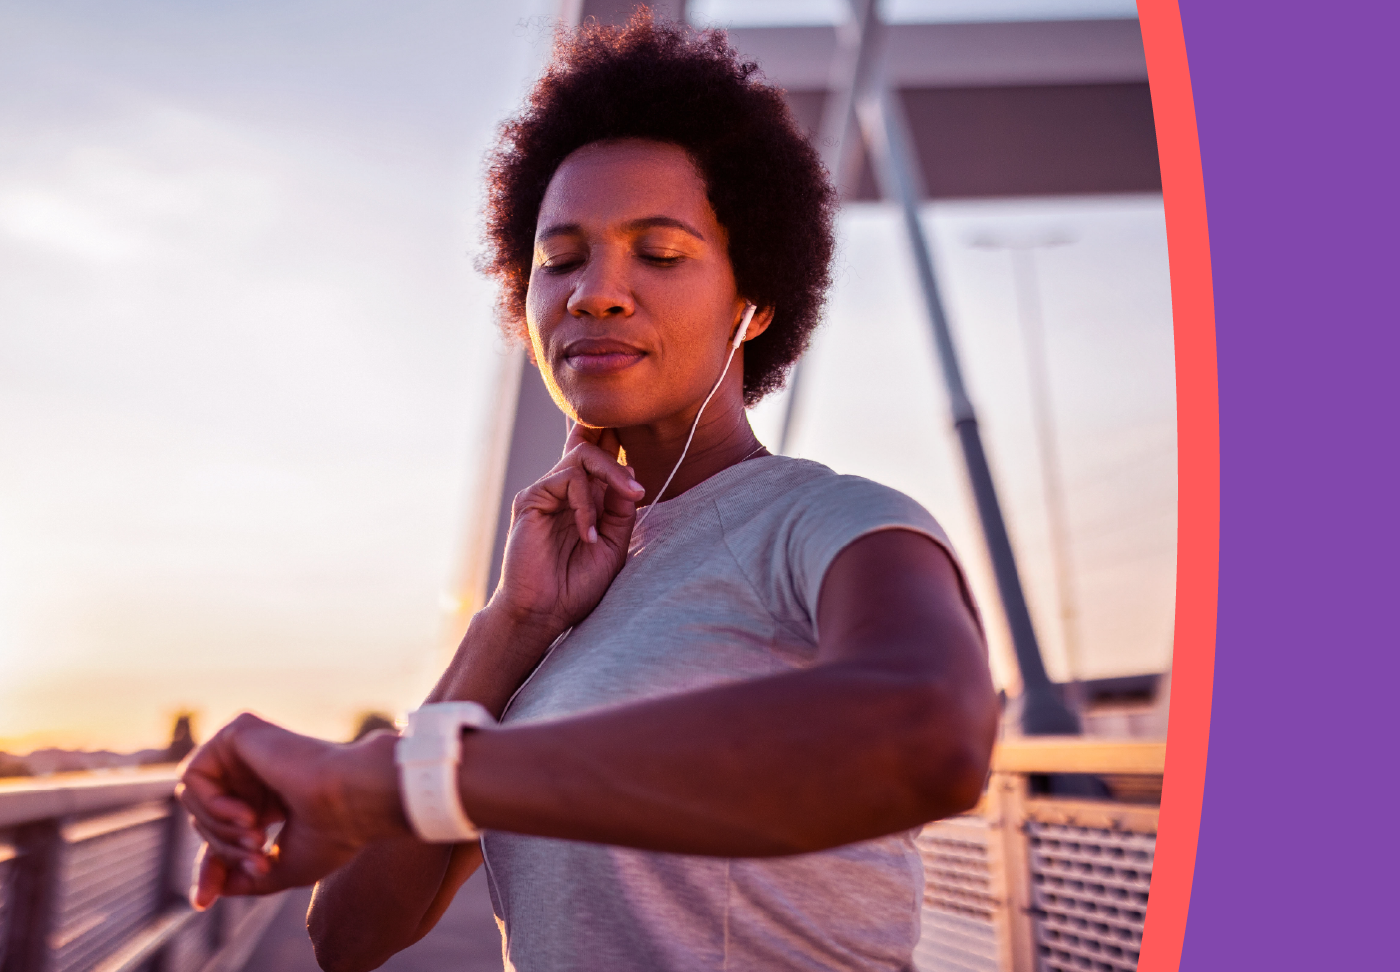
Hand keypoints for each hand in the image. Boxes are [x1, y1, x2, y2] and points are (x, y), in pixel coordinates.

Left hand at [176, 713, 405, 907]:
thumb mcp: (283, 868)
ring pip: (192, 798)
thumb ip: (246, 877)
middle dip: (222, 849)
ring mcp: (247, 748)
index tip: (204, 902)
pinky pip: (192, 775)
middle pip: (203, 817)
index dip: (211, 866)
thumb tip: (213, 890)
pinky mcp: (237, 731)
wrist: (352, 800)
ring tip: (258, 837)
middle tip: (258, 858)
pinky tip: (247, 815)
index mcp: (270, 795)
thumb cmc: (333, 833)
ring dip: (219, 829)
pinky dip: (210, 805)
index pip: (223, 830)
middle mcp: (256, 769)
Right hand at [492, 423, 644, 633]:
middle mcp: (565, 491)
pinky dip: (583, 504)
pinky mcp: (531, 500)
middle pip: (591, 447)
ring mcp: (547, 493)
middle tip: (638, 491)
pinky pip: (565, 479)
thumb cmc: (576, 586)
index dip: (620, 451)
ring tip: (621, 508)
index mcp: (586, 500)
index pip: (601, 459)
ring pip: (581, 456)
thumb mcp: (612, 546)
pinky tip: (587, 534)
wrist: (544, 613)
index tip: (643, 476)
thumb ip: (620, 512)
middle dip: (618, 461)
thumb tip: (632, 475)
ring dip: (609, 477)